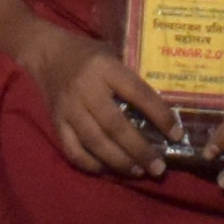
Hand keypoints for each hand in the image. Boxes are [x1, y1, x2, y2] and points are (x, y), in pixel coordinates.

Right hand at [36, 32, 172, 180]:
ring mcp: (69, 108)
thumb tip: (162, 111)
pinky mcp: (56, 122)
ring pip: (95, 142)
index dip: (159, 115)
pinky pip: (73, 150)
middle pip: (115, 126)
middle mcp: (86, 89)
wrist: (46, 52)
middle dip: (139, 150)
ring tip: (138, 172)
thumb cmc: (87, 53)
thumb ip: (130, 79)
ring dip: (119, 161)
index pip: (138, 94)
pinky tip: (107, 169)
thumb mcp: (112, 54)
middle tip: (158, 168)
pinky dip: (90, 164)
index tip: (177, 135)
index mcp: (105, 68)